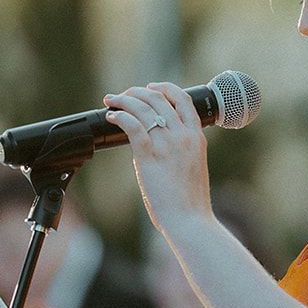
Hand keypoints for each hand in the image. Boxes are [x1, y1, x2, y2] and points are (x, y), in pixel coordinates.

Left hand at [101, 82, 211, 234]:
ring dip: (124, 100)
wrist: (190, 220)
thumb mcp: (193, 167)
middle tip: (124, 95)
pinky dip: (119, 116)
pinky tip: (111, 117)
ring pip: (143, 107)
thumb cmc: (190, 202)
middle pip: (159, 99)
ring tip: (112, 101)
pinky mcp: (149, 155)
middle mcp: (183, 135)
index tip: (151, 87)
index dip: (166, 88)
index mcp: (196, 137)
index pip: (183, 100)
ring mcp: (167, 144)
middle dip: (138, 92)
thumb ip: (180, 151)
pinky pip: (132, 125)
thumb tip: (157, 147)